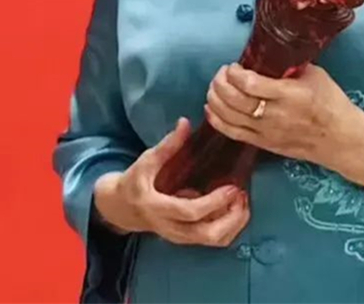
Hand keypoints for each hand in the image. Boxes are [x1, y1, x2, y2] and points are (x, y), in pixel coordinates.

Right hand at [94, 118, 249, 246]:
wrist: (121, 208)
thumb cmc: (135, 181)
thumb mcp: (146, 161)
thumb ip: (167, 145)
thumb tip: (185, 122)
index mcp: (158, 208)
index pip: (190, 212)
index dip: (214, 201)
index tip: (232, 186)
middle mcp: (171, 228)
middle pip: (208, 235)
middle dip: (232, 218)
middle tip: (241, 193)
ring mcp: (180, 237)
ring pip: (214, 240)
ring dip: (234, 223)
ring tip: (242, 199)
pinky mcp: (187, 238)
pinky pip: (213, 238)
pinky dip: (230, 226)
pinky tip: (234, 206)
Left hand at [205, 63, 363, 169]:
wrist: (342, 140)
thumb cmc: (331, 103)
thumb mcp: (314, 75)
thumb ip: (289, 66)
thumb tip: (268, 55)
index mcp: (289, 95)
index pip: (250, 85)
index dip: (234, 73)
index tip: (233, 65)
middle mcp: (274, 115)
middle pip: (235, 101)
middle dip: (220, 84)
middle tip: (221, 73)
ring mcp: (267, 133)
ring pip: (229, 118)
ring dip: (215, 100)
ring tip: (215, 87)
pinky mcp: (264, 145)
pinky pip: (233, 134)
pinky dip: (217, 120)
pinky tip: (210, 108)